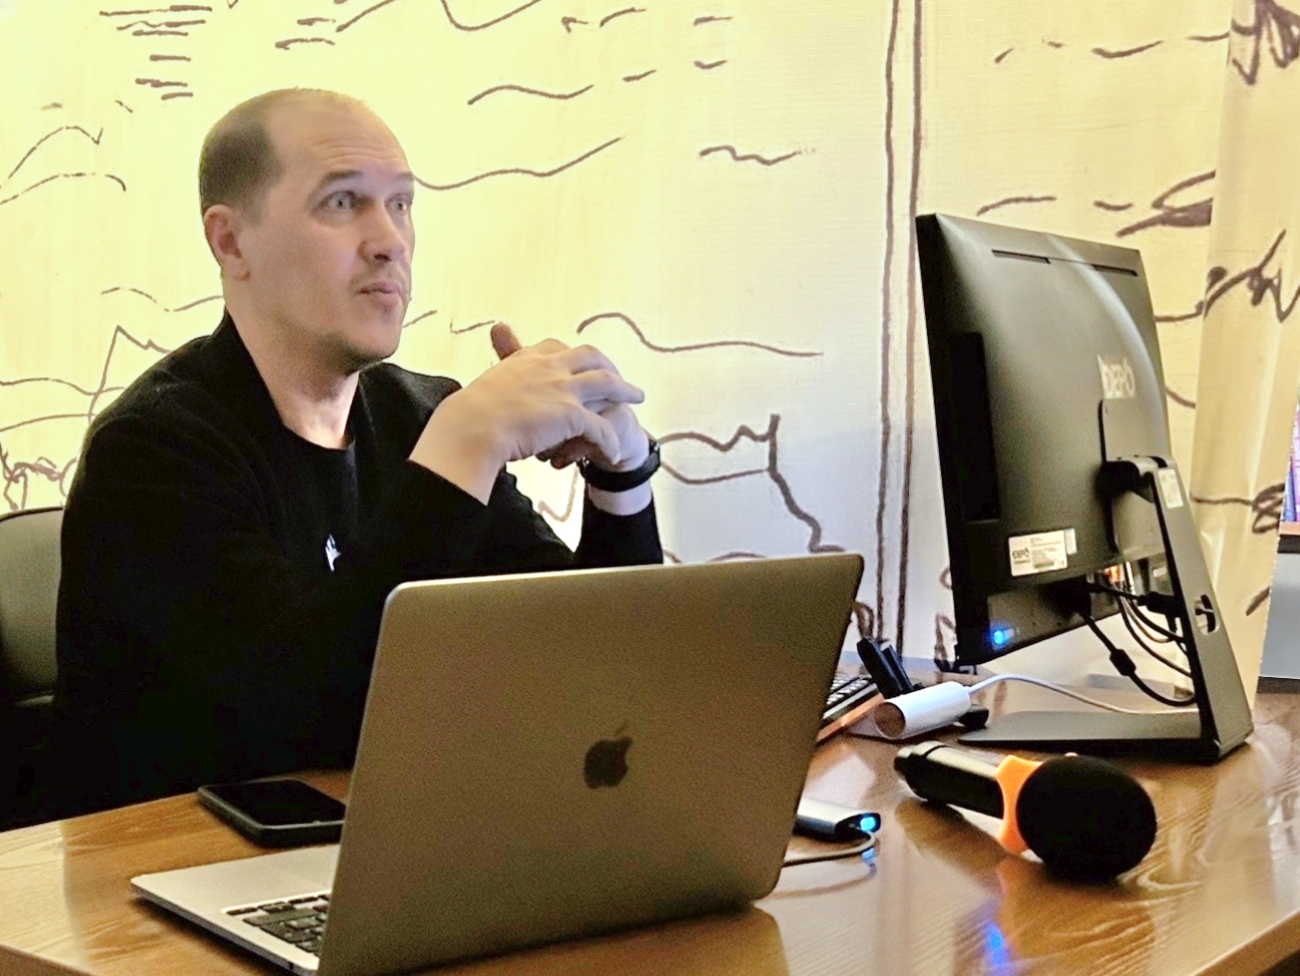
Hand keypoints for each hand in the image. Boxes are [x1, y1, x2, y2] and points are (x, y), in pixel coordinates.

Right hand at [409, 323, 645, 502]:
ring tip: (637, 398)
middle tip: (618, 377)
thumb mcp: (484, 391)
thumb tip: (481, 401)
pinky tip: (613, 451)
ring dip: (624, 390)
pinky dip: (610, 440)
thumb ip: (495, 389)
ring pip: (606, 383)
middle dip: (608, 365)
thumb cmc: (468, 417)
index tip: (580, 362)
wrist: (470, 429)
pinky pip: (601, 427)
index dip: (573, 355)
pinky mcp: (572, 414)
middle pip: (590, 356)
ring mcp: (563, 388)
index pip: (557, 347)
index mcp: (526, 359)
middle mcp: (548, 367)